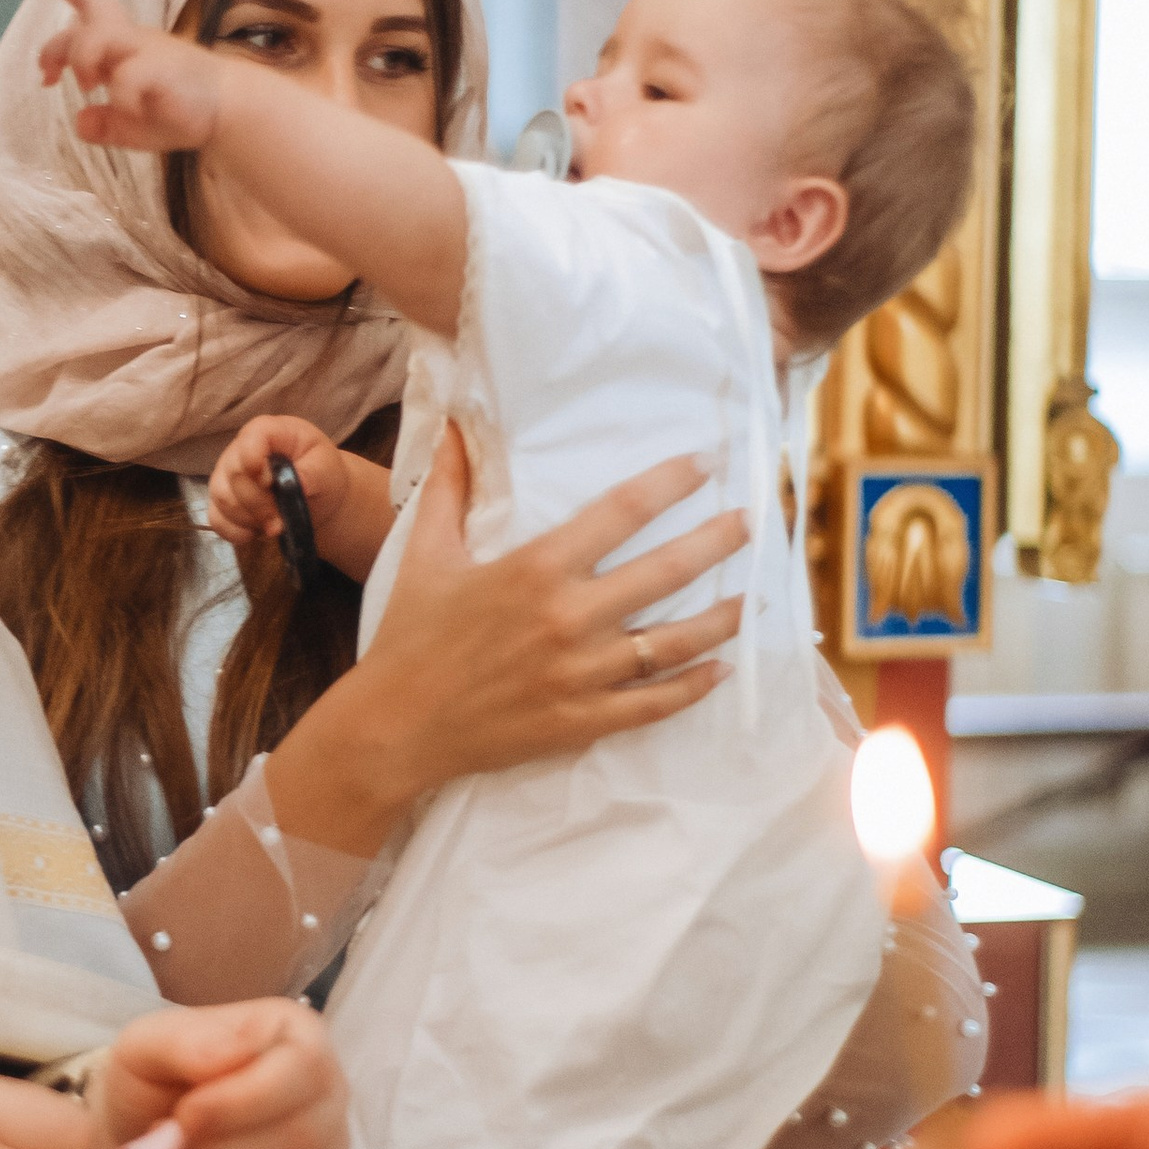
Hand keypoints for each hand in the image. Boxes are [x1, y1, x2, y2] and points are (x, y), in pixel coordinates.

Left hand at [33, 0, 225, 152]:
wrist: (229, 110)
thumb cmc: (179, 110)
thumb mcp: (133, 124)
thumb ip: (106, 124)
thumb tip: (81, 121)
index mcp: (122, 45)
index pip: (89, 4)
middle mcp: (132, 40)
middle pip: (89, 15)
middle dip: (57, 42)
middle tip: (46, 75)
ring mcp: (148, 51)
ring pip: (99, 35)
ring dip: (82, 59)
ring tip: (87, 87)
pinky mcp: (163, 69)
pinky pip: (129, 76)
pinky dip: (120, 96)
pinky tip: (130, 110)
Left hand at [97, 999, 348, 1148]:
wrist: (147, 1131)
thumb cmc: (156, 1078)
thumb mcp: (149, 1043)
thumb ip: (186, 1041)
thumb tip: (235, 1052)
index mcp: (301, 1039)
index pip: (301, 1072)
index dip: (239, 1102)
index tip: (182, 1116)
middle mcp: (331, 1100)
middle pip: (297, 1142)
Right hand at [208, 413, 388, 578]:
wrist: (315, 494)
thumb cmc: (319, 471)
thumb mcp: (325, 468)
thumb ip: (311, 473)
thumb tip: (297, 486)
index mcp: (266, 432)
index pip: (249, 441)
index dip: (256, 464)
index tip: (272, 484)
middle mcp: (238, 451)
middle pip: (234, 476)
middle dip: (259, 504)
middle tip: (282, 521)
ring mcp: (225, 477)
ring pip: (223, 499)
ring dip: (249, 520)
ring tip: (275, 526)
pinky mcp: (221, 502)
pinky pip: (216, 519)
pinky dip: (235, 532)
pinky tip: (255, 534)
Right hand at [269, 428, 744, 852]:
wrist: (396, 727)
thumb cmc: (410, 636)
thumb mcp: (425, 553)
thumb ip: (449, 486)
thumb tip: (455, 421)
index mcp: (535, 569)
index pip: (621, 512)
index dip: (670, 483)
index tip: (706, 464)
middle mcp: (569, 618)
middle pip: (666, 572)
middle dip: (717, 542)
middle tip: (752, 523)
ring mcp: (582, 674)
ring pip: (675, 642)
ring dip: (722, 618)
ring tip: (752, 600)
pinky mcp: (584, 720)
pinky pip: (656, 703)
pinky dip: (695, 687)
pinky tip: (721, 670)